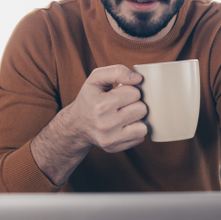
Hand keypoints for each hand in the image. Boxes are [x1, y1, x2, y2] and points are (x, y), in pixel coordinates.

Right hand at [31, 65, 147, 184]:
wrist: (76, 124)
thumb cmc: (89, 98)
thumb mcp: (96, 78)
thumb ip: (117, 71)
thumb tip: (138, 78)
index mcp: (101, 104)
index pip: (135, 93)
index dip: (129, 90)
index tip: (119, 93)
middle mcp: (105, 124)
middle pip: (142, 109)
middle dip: (134, 104)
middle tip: (122, 105)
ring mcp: (110, 138)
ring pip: (144, 126)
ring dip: (136, 119)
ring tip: (124, 115)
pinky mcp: (114, 148)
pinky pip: (140, 137)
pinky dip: (134, 131)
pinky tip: (123, 126)